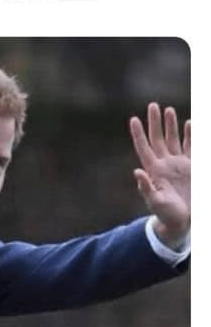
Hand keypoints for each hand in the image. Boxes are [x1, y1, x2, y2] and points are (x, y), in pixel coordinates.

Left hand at [129, 102, 190, 248]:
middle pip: (158, 138)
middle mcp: (164, 164)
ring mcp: (178, 164)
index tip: (133, 119)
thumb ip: (146, 187)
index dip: (138, 133)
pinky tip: (189, 123)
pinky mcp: (192, 166)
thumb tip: (137, 172)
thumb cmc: (166, 214)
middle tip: (152, 105)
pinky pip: (191, 146)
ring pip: (173, 139)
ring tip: (168, 110)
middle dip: (155, 122)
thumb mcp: (155, 202)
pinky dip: (190, 135)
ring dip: (171, 125)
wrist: (182, 221)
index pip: (144, 147)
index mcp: (154, 170)